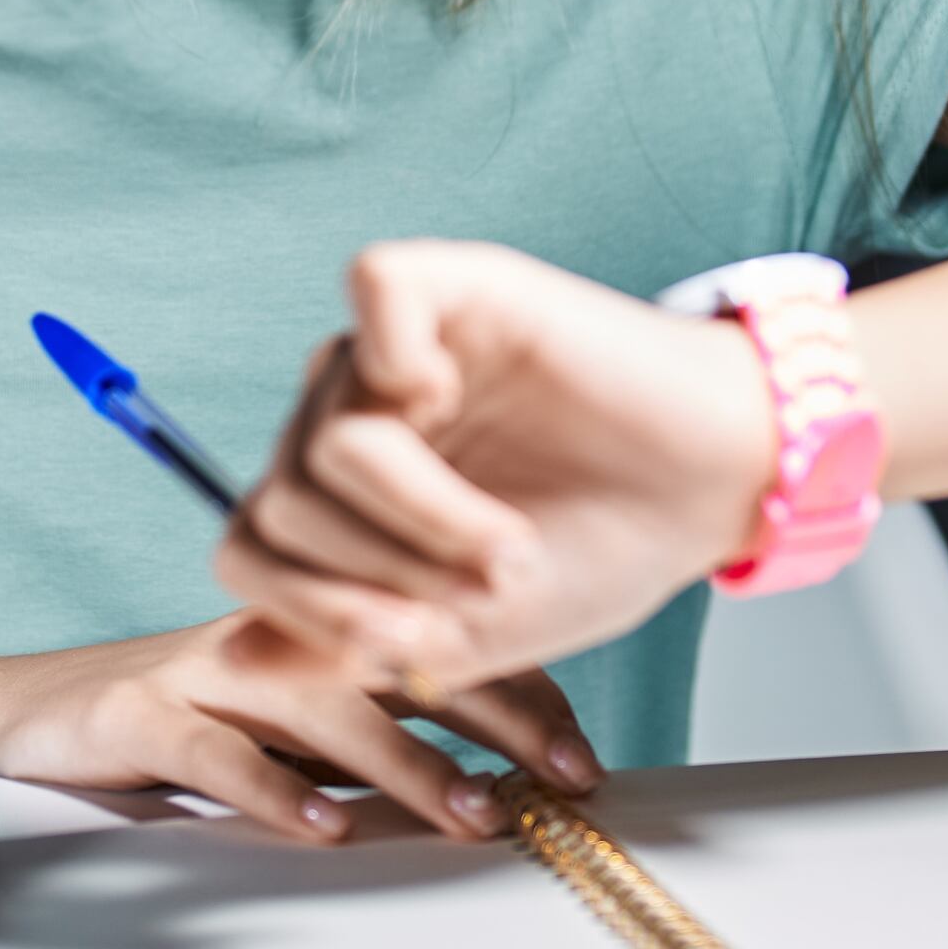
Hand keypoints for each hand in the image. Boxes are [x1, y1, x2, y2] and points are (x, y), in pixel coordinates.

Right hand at [0, 616, 596, 843]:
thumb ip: (380, 736)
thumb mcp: (292, 724)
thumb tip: (505, 789)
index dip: (523, 691)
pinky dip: (274, 790)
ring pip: (326, 705)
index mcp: (321, 631)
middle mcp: (276, 638)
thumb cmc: (181, 724)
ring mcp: (208, 671)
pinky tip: (324, 827)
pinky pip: (217, 753)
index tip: (582, 758)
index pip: (442, 641)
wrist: (29, 713)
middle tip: (566, 778)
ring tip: (474, 813)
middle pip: (403, 660)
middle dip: (498, 718)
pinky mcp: (140, 715)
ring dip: (410, 763)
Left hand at [220, 241, 781, 696]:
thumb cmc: (601, 547)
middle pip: (282, 503)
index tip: (412, 644)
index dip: (312, 612)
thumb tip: (232, 661)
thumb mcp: (470, 634)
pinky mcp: (455, 286)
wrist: (715, 489)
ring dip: (422, 519)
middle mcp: (350, 414)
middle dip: (382, 577)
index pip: (250, 548)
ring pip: (328, 443)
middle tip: (488, 596)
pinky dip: (392, 356)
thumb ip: (355, 644)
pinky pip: (372, 290)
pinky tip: (443, 397)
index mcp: (340, 498)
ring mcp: (393, 351)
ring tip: (512, 549)